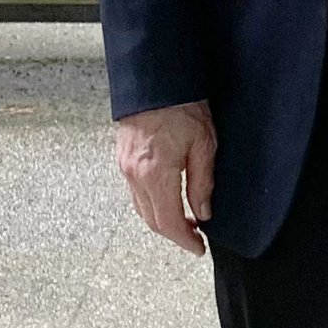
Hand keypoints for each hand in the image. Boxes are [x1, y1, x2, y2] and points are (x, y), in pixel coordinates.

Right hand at [114, 102, 216, 254]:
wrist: (156, 79)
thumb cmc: (181, 105)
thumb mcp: (204, 145)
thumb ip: (202, 183)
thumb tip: (203, 213)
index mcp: (155, 174)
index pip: (169, 223)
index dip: (185, 241)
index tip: (198, 249)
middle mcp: (134, 175)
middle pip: (152, 220)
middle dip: (174, 234)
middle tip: (196, 238)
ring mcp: (125, 167)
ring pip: (141, 208)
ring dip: (162, 220)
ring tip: (186, 220)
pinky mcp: (123, 158)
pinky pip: (135, 192)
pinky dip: (151, 204)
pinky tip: (169, 199)